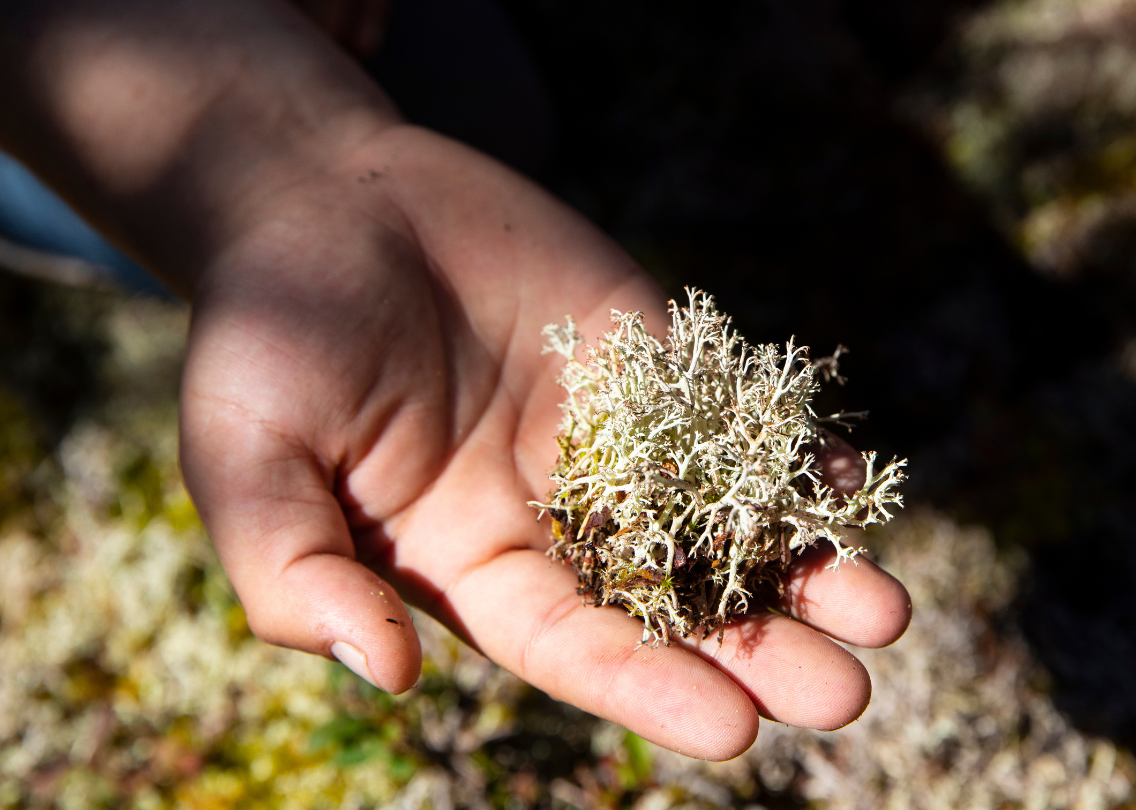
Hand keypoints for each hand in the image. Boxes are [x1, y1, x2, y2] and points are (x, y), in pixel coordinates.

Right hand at [179, 124, 911, 759]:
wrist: (321, 198)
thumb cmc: (264, 336)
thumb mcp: (248, 462)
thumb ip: (297, 575)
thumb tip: (390, 675)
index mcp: (474, 566)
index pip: (576, 647)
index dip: (652, 686)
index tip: (736, 728)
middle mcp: (558, 515)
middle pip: (674, 598)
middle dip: (759, 646)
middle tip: (850, 692)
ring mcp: (612, 434)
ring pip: (724, 515)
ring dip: (805, 565)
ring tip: (888, 613)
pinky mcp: (649, 356)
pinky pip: (732, 411)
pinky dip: (793, 449)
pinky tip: (854, 487)